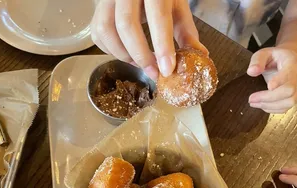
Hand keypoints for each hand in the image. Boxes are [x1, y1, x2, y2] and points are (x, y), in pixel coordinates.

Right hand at [91, 0, 207, 79]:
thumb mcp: (176, 6)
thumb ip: (186, 30)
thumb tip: (199, 55)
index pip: (157, 16)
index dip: (162, 46)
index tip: (167, 70)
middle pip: (126, 25)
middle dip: (140, 55)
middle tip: (153, 72)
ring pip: (106, 30)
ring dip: (123, 54)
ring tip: (139, 62)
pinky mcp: (98, 8)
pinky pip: (98, 34)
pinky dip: (110, 50)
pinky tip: (125, 52)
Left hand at [247, 47, 296, 113]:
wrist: (287, 62)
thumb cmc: (274, 58)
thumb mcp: (264, 53)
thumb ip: (257, 60)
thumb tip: (251, 71)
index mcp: (292, 64)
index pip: (290, 74)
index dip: (280, 81)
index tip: (269, 86)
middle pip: (289, 91)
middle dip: (268, 97)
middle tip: (251, 98)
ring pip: (287, 103)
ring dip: (268, 105)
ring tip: (252, 102)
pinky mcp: (292, 98)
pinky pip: (284, 108)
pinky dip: (270, 109)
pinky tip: (260, 104)